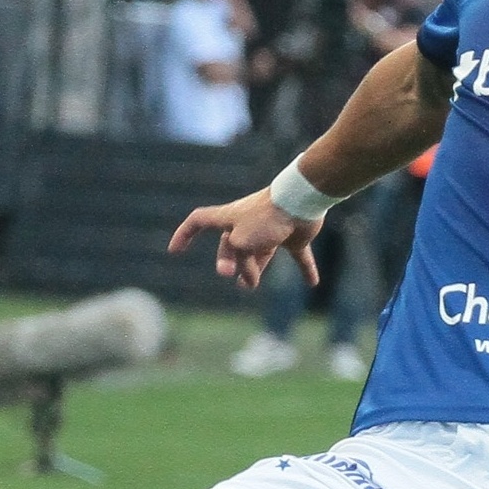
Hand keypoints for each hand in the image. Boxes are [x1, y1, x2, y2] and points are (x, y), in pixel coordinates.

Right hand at [169, 186, 321, 290]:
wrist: (300, 201)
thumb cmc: (265, 218)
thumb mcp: (240, 242)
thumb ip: (238, 260)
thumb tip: (247, 277)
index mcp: (229, 218)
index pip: (198, 221)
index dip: (184, 234)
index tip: (175, 251)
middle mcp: (247, 222)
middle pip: (231, 245)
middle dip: (230, 264)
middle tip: (237, 280)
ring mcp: (271, 228)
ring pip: (260, 252)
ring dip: (255, 269)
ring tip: (250, 286)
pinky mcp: (294, 235)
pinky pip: (298, 255)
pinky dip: (305, 269)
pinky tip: (312, 283)